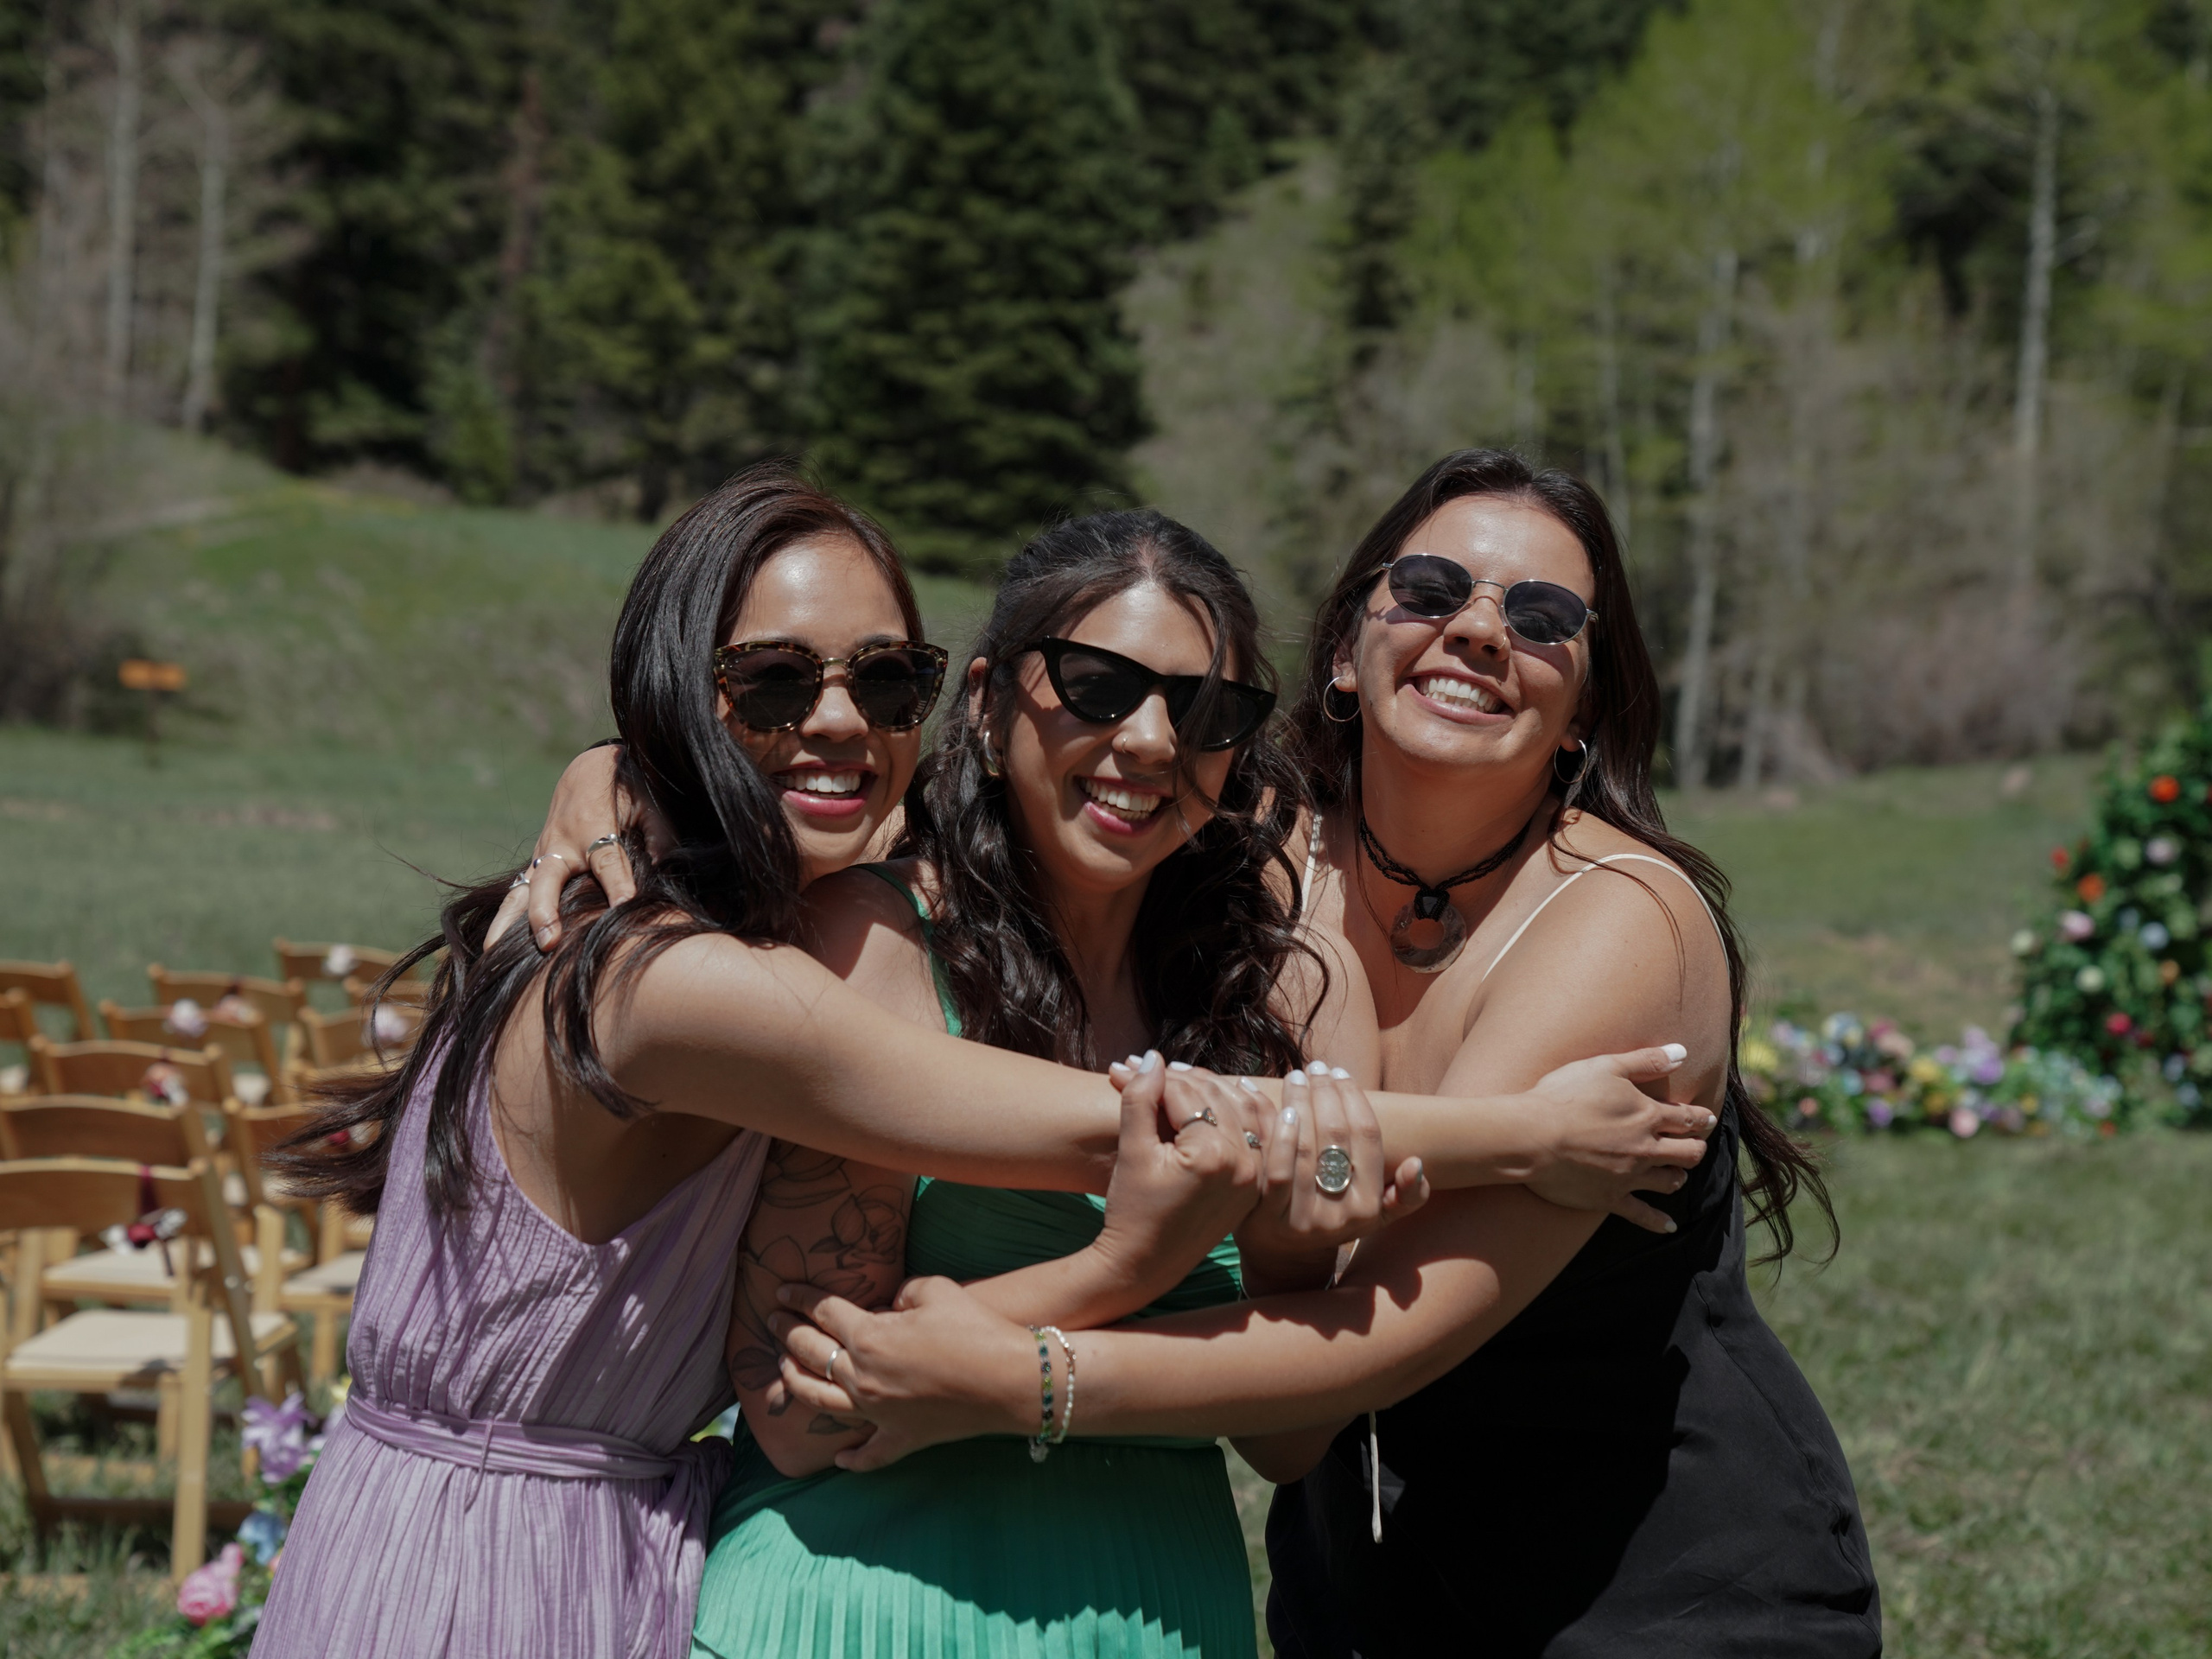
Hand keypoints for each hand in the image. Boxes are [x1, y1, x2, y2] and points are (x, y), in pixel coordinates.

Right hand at [486, 744, 668, 950]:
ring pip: (521, 888)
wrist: (590, 769)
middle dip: (545, 911)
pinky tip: (493, 946)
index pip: (607, 858)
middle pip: (548, 879)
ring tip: (492, 952)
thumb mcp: (651, 803)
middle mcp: (563, 842)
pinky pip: (518, 891)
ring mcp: (545, 853)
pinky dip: (505, 917)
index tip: (625, 906)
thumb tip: (662, 868)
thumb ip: (659, 835)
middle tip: (548, 942)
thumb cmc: (628, 787)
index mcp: (594, 825)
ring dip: (508, 920)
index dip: (617, 882)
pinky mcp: (538, 863)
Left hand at [771, 1276, 1038, 1471]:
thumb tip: (892, 1305)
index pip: (823, 1312)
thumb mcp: (936, 1290)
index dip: (800, 1298)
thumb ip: (903, 1292)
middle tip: (773, 1321)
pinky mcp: (901, 1438)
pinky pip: (868, 1453)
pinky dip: (851, 1457)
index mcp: (869, 1337)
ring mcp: (878, 1413)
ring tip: (783, 1369)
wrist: (1010, 1379)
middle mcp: (863, 1377)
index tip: (783, 1292)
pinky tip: (838, 1457)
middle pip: (812, 1353)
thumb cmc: (975, 1328)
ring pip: (821, 1401)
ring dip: (796, 1383)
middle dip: (786, 1333)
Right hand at [1088, 1053, 1262, 1304]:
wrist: (1144, 1264)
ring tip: (1183, 1076)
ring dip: (1215, 1089)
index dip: (1154, 1079)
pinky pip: (1256, 1135)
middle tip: (1152, 1068)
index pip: (1186, 1095)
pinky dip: (1241, 1112)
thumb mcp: (1132, 1149)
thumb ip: (1140, 1098)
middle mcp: (1243, 1163)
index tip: (1125, 1066)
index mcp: (1212, 1154)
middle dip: (1181, 1079)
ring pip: (1242, 1110)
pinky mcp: (1256, 1185)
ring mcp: (1254, 1176)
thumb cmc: (1131, 1209)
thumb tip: (1151, 1057)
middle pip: (1216, 1097)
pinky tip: (1229, 1094)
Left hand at [1233, 1061, 1427, 1293]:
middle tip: (1317, 1067)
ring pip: (1305, 1148)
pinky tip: (1274, 1104)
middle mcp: (1340, 1218)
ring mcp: (1303, 1220)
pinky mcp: (1267, 1219)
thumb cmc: (1329, 1215)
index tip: (1341, 1073)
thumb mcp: (1372, 1214)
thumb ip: (1403, 1195)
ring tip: (1297, 1076)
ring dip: (1300, 1102)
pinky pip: (1276, 1169)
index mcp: (1370, 1209)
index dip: (1355, 1099)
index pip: (1367, 1138)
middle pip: (1336, 1137)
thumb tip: (1417, 1163)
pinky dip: (1276, 1132)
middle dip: (1326, 1093)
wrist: (1277, 1252)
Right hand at [1517, 1044, 1715, 1232]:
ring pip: (1670, 1181)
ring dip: (1677, 1176)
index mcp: (1646, 1115)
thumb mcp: (1605, 1066)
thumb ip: (1646, 1060)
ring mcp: (1630, 1176)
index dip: (1699, 1118)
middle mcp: (1646, 1149)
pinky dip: (1657, 1222)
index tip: (1707, 1118)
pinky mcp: (1610, 1198)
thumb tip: (1683, 1052)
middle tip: (1697, 1145)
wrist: (1533, 1136)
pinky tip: (1669, 1227)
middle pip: (1687, 1153)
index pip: (1686, 1118)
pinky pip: (1642, 1214)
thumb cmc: (1564, 1096)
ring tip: (1677, 1174)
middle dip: (1696, 1148)